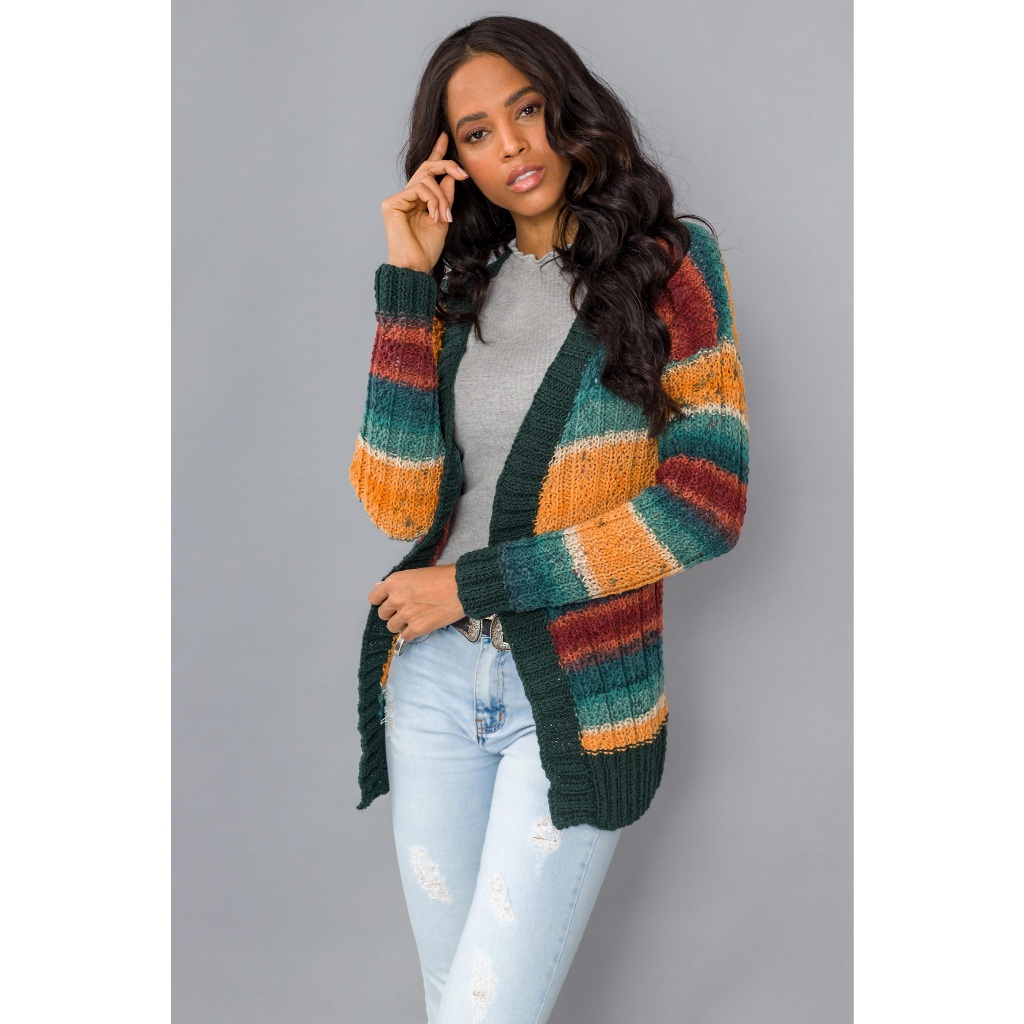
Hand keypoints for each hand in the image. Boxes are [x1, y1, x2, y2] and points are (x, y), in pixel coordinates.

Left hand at [368, 563, 464, 640]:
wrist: (461, 587)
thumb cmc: (443, 577)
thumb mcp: (416, 573)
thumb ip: (398, 584)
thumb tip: (381, 588)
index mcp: (394, 582)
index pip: (374, 598)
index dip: (382, 601)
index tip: (389, 602)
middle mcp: (396, 599)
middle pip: (382, 614)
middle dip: (392, 613)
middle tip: (406, 609)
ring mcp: (405, 615)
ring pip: (392, 627)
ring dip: (401, 624)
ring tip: (414, 618)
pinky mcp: (416, 628)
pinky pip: (405, 636)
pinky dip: (411, 633)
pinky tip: (421, 625)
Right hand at [381, 131, 469, 274]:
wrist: (416, 267)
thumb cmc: (427, 250)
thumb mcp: (443, 218)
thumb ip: (445, 197)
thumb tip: (451, 176)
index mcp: (417, 200)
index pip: (427, 172)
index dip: (437, 154)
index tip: (446, 137)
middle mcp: (405, 197)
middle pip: (426, 168)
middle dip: (447, 166)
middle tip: (463, 174)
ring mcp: (396, 199)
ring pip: (425, 179)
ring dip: (441, 197)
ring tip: (445, 216)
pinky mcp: (392, 203)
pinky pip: (419, 188)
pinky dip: (432, 200)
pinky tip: (435, 216)